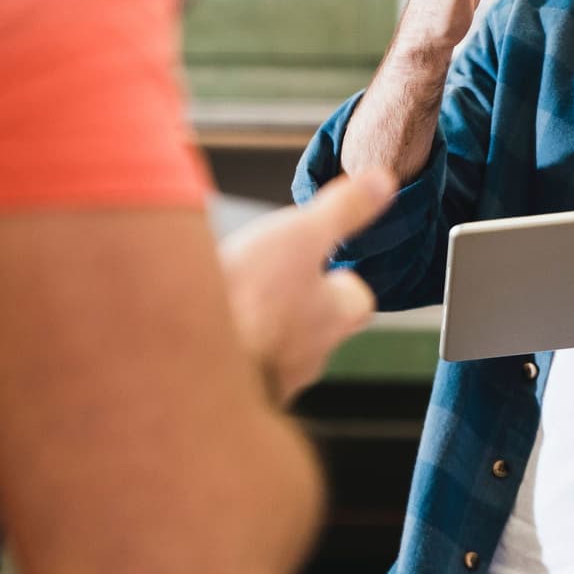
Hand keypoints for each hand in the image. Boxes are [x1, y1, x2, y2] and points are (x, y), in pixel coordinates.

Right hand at [221, 171, 395, 402]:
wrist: (190, 367)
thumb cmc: (250, 303)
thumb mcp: (300, 236)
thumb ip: (343, 211)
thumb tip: (383, 183)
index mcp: (336, 314)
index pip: (357, 297)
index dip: (340, 277)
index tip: (322, 259)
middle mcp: (312, 353)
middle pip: (318, 325)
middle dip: (299, 304)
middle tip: (273, 279)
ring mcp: (276, 378)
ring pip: (279, 347)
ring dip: (262, 326)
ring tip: (235, 301)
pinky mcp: (236, 391)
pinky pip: (242, 365)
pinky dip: (232, 346)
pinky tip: (209, 328)